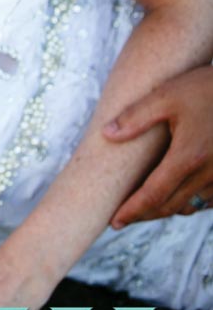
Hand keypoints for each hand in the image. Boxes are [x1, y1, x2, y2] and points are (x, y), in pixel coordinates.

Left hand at [104, 65, 212, 226]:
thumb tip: (107, 133)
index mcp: (188, 156)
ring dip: (165, 210)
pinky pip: (207, 201)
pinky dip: (188, 203)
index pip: (154, 194)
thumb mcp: (166, 95)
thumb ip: (136, 117)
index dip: (132, 210)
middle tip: (122, 218)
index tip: (114, 221)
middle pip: (170, 206)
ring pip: (189, 206)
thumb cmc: (204, 88)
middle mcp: (207, 173)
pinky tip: (174, 195)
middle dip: (144, 215)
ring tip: (144, 208)